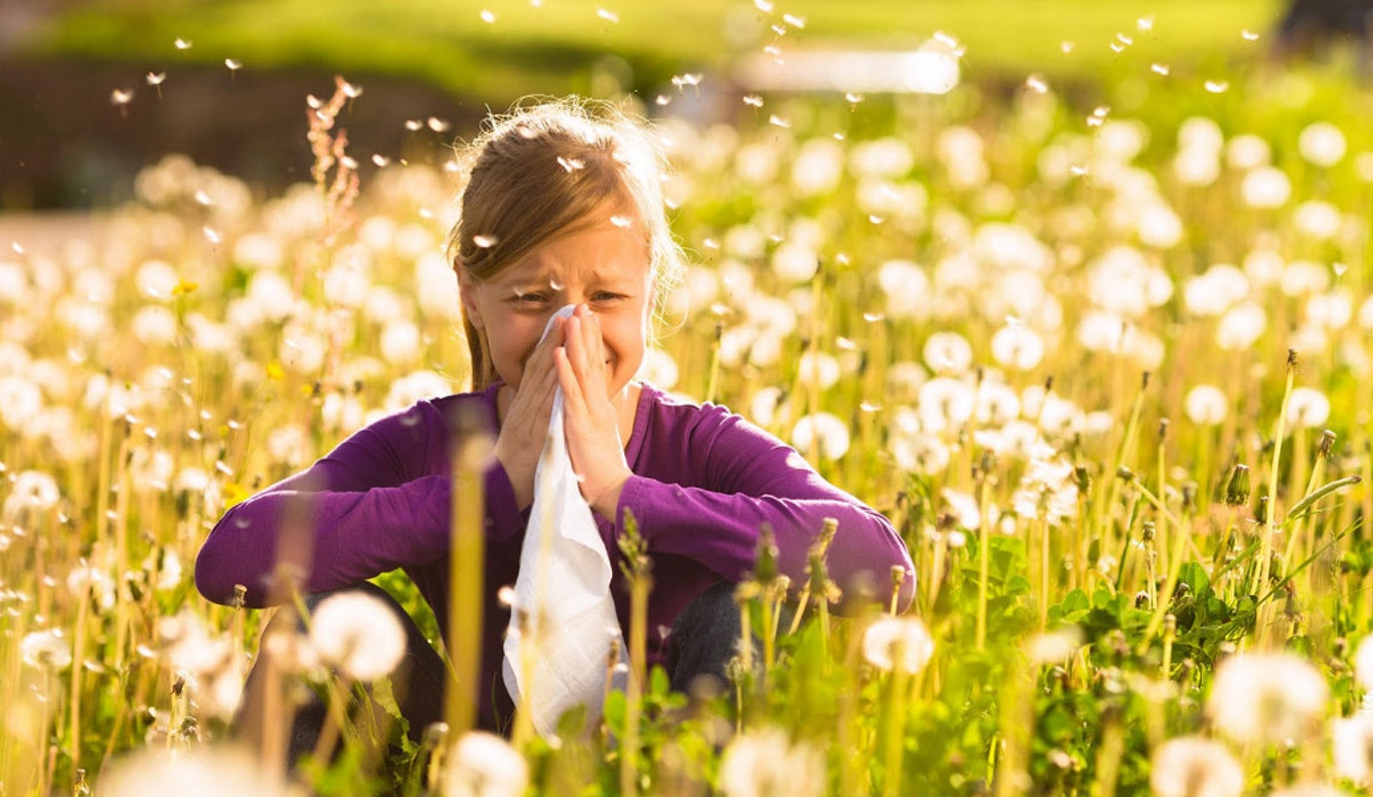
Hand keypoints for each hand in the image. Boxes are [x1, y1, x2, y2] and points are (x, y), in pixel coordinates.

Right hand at [493, 317, 563, 509]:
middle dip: (555, 334)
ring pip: (542, 376)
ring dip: (554, 348)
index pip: (540, 367)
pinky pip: (543, 404)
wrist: (500, 492)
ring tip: (566, 324)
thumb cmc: (516, 466)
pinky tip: (561, 365)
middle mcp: (525, 405)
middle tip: (569, 307)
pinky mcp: (532, 431)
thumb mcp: (527, 434)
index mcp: (526, 405)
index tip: (564, 318)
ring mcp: (527, 416)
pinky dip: (552, 383)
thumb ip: (533, 415)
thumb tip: (542, 400)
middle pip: (541, 364)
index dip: (552, 342)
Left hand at [555, 304, 632, 519]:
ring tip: (572, 317)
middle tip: (583, 306)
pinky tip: (559, 352)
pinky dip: (564, 371)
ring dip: (577, 342)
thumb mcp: (597, 436)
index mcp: (599, 407)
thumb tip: (592, 406)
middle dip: (587, 333)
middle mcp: (597, 404)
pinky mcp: (580, 424)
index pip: (596, 368)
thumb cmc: (601, 470)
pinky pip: (570, 393)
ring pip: (583, 370)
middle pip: (592, 362)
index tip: (587, 321)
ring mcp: (590, 412)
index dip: (591, 343)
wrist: (613, 491)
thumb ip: (594, 418)